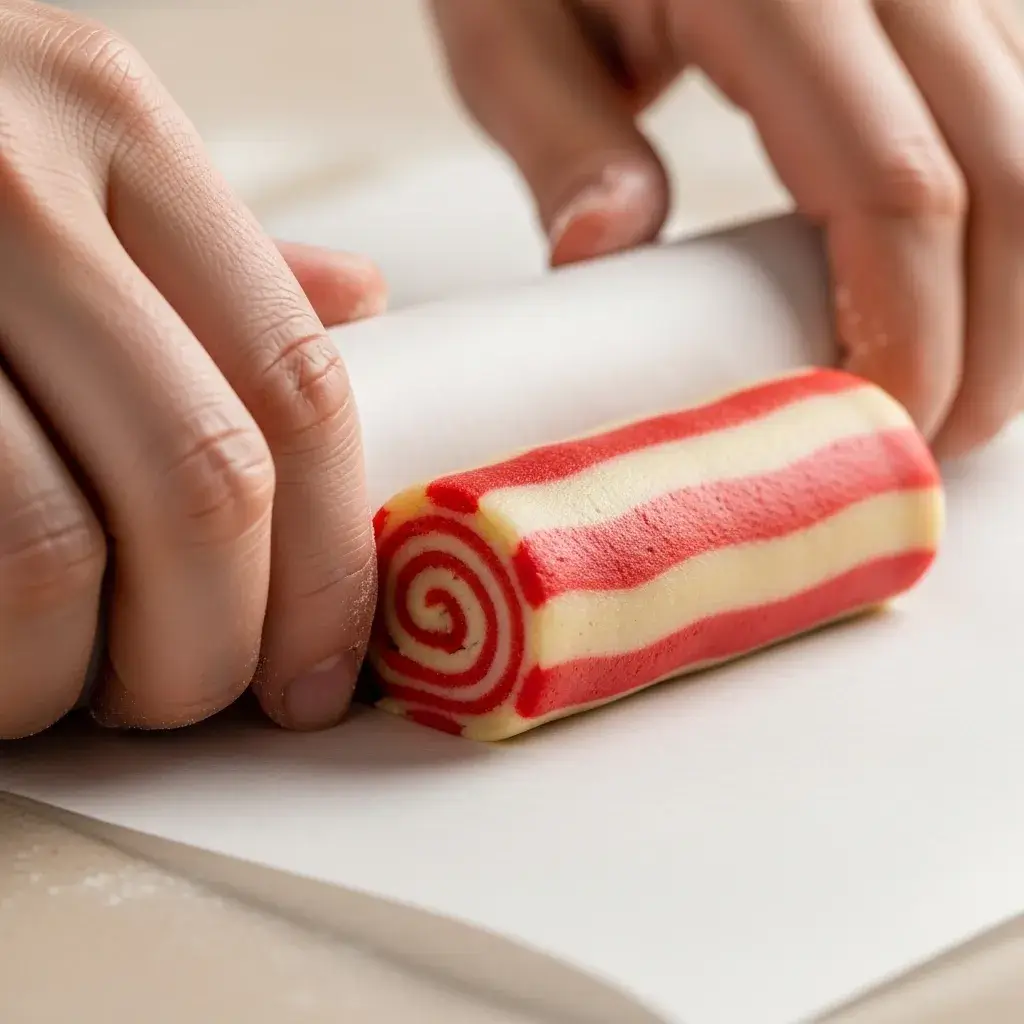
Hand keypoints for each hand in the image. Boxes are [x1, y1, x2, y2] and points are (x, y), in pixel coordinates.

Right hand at [0, 1, 384, 738]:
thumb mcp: (74, 154)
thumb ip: (213, 255)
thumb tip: (358, 308)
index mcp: (117, 130)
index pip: (297, 391)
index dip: (329, 567)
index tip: (319, 670)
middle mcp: (8, 190)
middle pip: (200, 486)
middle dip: (211, 646)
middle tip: (193, 693)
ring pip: (45, 555)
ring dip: (75, 673)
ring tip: (68, 682)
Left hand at [432, 0, 1023, 457]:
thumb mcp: (510, 33)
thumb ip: (562, 141)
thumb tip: (604, 251)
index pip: (896, 183)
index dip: (911, 328)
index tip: (877, 426)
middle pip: (1008, 174)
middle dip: (988, 339)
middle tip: (930, 441)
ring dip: (1020, 291)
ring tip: (959, 388)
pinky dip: (1017, 217)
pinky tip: (981, 292)